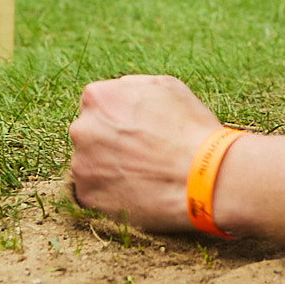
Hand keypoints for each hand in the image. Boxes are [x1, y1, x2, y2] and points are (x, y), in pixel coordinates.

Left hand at [68, 74, 222, 231]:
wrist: (203, 175)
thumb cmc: (190, 128)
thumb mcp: (166, 87)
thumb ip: (132, 86)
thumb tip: (119, 91)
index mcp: (97, 97)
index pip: (96, 106)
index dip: (119, 119)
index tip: (137, 131)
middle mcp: (81, 128)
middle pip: (89, 135)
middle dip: (109, 143)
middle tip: (141, 154)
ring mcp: (81, 165)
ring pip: (90, 165)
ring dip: (109, 169)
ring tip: (143, 176)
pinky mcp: (88, 196)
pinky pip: (95, 193)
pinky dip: (111, 195)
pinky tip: (138, 192)